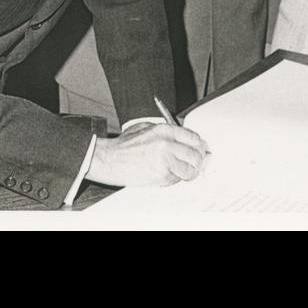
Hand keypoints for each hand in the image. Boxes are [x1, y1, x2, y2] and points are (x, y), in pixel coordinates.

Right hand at [86, 123, 208, 186]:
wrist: (109, 159)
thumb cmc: (124, 145)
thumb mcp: (144, 128)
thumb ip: (165, 131)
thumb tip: (183, 139)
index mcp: (164, 130)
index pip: (193, 138)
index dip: (198, 145)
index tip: (199, 149)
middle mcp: (167, 145)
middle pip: (196, 155)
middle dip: (197, 160)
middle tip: (194, 162)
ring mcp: (165, 162)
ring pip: (190, 170)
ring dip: (189, 172)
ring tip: (183, 171)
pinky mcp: (161, 176)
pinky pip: (176, 179)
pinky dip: (174, 178)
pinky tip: (164, 173)